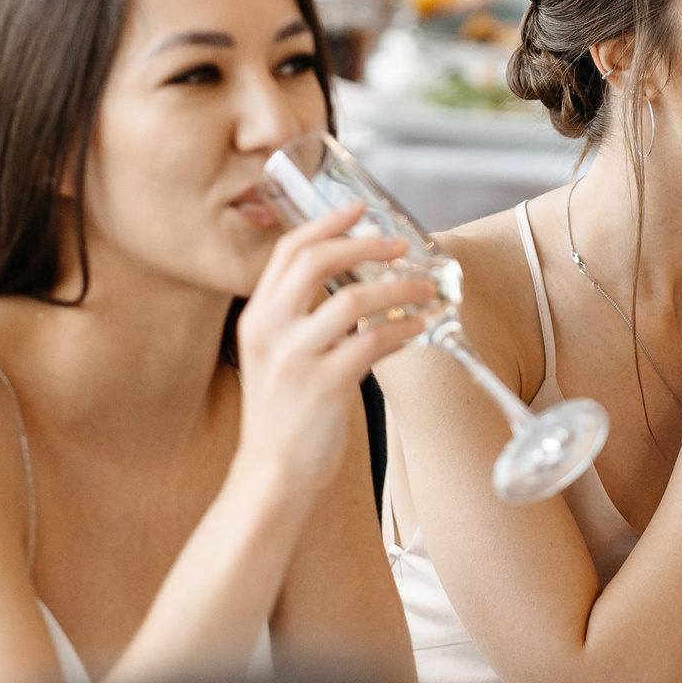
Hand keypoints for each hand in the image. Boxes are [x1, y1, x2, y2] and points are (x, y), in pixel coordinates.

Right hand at [234, 202, 433, 492]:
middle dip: (363, 244)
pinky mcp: (323, 386)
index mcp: (256, 318)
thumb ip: (305, 319)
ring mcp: (294, 358)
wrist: (271, 473)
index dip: (324, 224)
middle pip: (316, 262)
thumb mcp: (278, 356)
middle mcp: (269, 331)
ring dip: (397, 287)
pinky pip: (373, 342)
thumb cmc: (284, 415)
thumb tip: (362, 284)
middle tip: (398, 243)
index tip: (357, 209)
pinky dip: (403, 328)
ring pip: (352, 299)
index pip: (287, 252)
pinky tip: (420, 326)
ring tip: (424, 286)